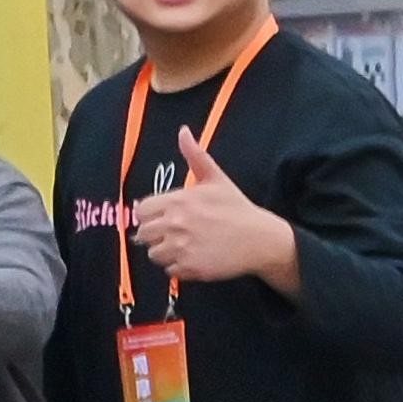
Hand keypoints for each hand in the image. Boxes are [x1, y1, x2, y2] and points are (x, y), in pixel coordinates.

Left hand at [127, 128, 299, 287]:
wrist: (261, 239)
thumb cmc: (237, 208)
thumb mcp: (216, 179)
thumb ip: (194, 156)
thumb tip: (183, 131)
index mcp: (178, 201)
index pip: (141, 211)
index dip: (150, 215)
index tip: (166, 218)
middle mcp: (176, 224)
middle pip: (143, 234)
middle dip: (156, 234)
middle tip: (177, 234)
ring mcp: (182, 247)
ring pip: (154, 254)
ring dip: (165, 252)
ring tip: (187, 246)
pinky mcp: (190, 267)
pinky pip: (170, 270)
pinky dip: (179, 267)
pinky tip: (195, 258)